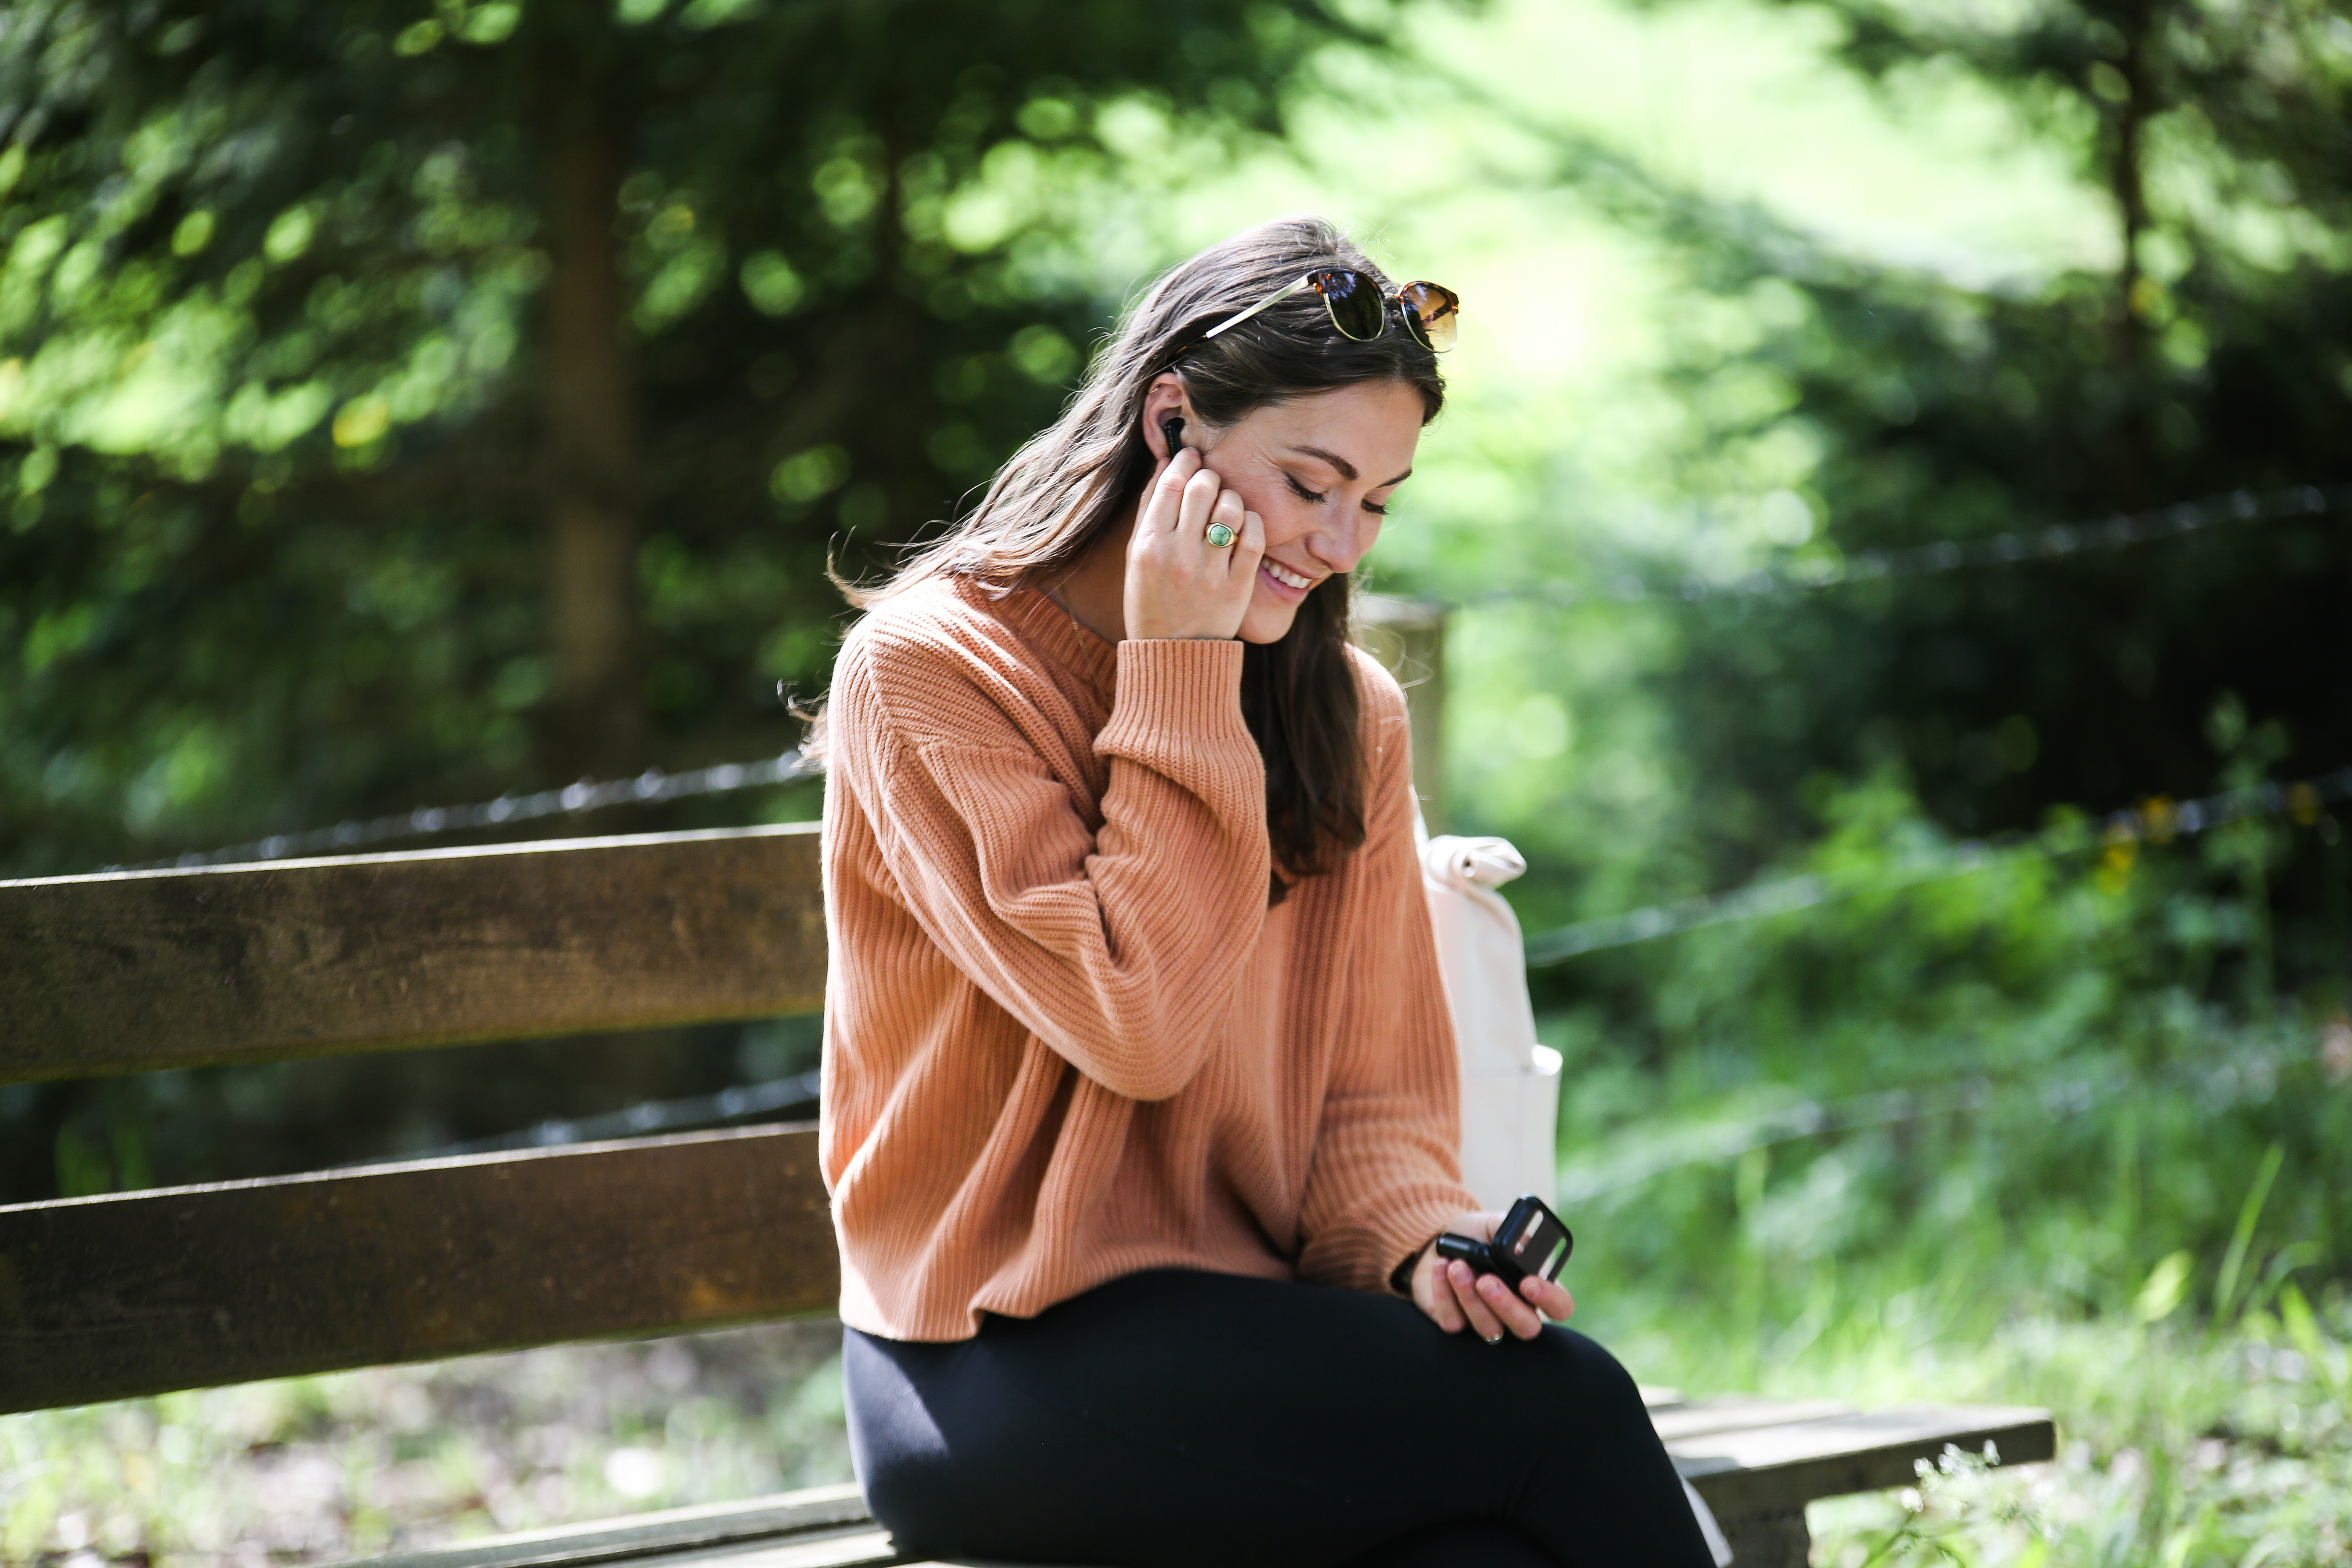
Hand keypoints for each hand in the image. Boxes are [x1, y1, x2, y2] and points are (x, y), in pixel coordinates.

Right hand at [1123, 446, 1264, 639]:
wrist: (1171, 654)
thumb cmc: (1150, 599)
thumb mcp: (1136, 556)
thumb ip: (1149, 509)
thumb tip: (1167, 463)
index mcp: (1148, 546)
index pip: (1171, 483)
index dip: (1184, 460)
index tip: (1191, 456)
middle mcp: (1178, 555)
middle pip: (1202, 487)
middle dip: (1209, 475)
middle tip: (1210, 482)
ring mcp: (1210, 572)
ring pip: (1231, 507)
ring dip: (1231, 497)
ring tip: (1226, 506)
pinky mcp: (1238, 586)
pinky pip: (1253, 536)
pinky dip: (1252, 522)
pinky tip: (1244, 525)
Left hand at [1409, 1210, 1573, 1341]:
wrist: (1440, 1241)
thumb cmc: (1477, 1235)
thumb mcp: (1494, 1224)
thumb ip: (1511, 1230)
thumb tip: (1519, 1247)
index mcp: (1536, 1286)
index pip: (1560, 1306)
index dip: (1550, 1299)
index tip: (1529, 1282)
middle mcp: (1516, 1310)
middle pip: (1526, 1328)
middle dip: (1506, 1306)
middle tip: (1486, 1281)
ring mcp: (1487, 1321)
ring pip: (1489, 1328)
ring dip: (1469, 1296)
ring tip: (1457, 1266)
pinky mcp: (1457, 1323)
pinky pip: (1454, 1322)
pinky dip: (1445, 1294)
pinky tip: (1442, 1268)